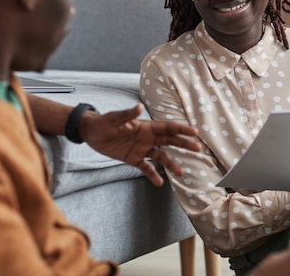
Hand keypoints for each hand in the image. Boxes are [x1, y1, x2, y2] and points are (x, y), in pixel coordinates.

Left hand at [80, 103, 199, 185]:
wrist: (91, 134)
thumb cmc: (102, 123)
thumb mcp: (114, 119)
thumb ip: (127, 115)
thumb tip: (139, 107)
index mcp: (146, 126)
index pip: (167, 128)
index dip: (181, 129)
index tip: (194, 132)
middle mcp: (147, 138)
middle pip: (170, 141)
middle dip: (184, 144)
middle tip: (198, 149)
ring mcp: (142, 149)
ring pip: (161, 157)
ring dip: (171, 164)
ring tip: (181, 173)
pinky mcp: (134, 159)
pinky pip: (146, 168)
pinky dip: (153, 175)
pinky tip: (160, 183)